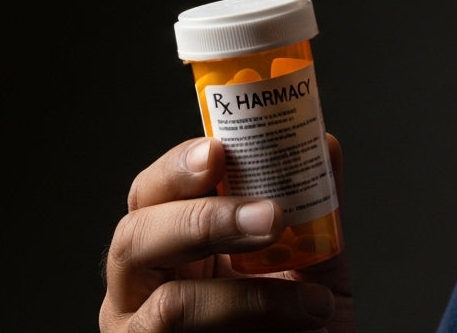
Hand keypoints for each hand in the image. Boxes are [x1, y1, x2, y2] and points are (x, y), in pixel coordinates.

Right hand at [100, 134, 354, 331]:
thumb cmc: (300, 321)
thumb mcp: (313, 259)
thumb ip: (312, 205)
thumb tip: (321, 143)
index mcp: (169, 246)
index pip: (153, 193)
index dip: (178, 167)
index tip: (218, 150)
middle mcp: (141, 288)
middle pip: (135, 238)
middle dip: (202, 219)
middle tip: (270, 215)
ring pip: (171, 306)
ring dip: (248, 295)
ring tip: (313, 298)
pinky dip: (260, 325)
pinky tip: (307, 322)